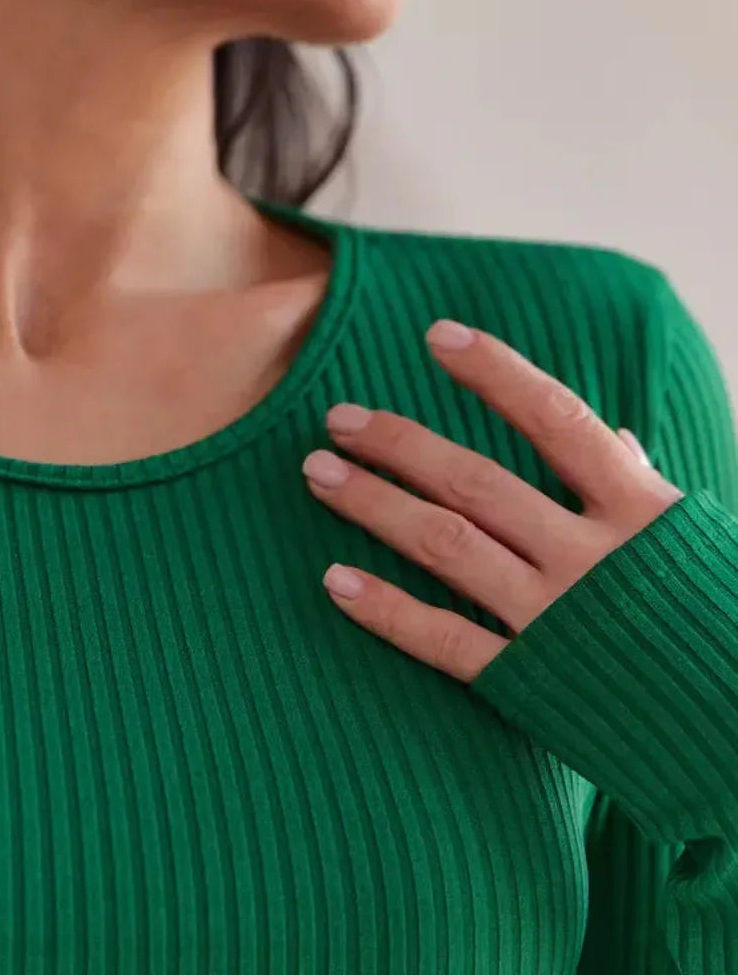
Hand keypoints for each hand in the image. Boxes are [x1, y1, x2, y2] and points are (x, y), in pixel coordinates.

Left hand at [301, 320, 684, 682]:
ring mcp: (557, 621)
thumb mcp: (696, 541)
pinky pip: (446, 641)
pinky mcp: (533, 683)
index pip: (556, 419)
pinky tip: (335, 580)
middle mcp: (592, 559)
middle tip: (337, 418)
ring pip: (447, 546)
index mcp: (640, 510)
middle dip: (400, 443)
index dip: (496, 374)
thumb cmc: (719, 622)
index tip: (438, 336)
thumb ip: (643, 487)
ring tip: (320, 473)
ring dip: (375, 505)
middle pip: (477, 482)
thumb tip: (618, 438)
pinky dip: (387, 609)